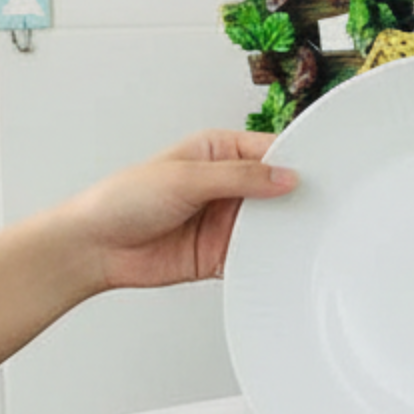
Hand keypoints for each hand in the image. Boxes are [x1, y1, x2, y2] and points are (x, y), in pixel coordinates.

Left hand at [61, 130, 299, 292]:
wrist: (96, 247)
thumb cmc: (122, 200)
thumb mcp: (185, 178)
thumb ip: (239, 177)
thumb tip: (284, 177)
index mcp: (218, 152)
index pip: (269, 152)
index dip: (295, 163)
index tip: (318, 175)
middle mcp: (226, 185)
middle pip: (276, 190)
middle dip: (295, 199)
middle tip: (317, 208)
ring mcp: (227, 220)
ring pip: (271, 225)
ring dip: (283, 232)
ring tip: (300, 236)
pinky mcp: (223, 253)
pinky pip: (256, 257)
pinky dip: (268, 261)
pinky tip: (276, 261)